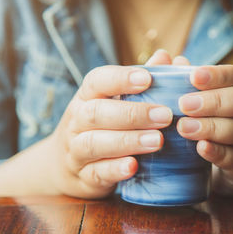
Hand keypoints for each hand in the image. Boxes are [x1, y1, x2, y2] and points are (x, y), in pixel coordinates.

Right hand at [47, 51, 175, 198]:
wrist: (66, 166)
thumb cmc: (102, 127)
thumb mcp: (114, 103)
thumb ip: (140, 83)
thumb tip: (166, 57)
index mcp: (87, 97)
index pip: (97, 81)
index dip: (120, 79)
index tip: (148, 78)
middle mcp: (77, 121)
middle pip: (97, 113)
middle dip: (132, 114)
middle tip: (166, 116)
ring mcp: (76, 150)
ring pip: (95, 143)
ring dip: (127, 141)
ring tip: (157, 141)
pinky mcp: (83, 176)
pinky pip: (97, 172)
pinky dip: (115, 169)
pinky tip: (134, 167)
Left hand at [163, 56, 232, 193]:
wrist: (232, 169)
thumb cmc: (210, 127)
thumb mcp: (198, 105)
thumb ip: (182, 82)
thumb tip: (164, 57)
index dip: (218, 75)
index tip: (194, 76)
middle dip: (214, 101)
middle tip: (184, 104)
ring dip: (212, 127)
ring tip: (184, 127)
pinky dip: (220, 153)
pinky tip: (201, 148)